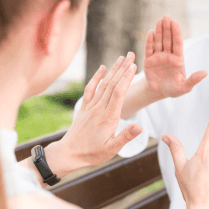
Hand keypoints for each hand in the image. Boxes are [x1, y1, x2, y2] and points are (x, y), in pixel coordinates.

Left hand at [61, 53, 141, 168]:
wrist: (68, 154)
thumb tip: (140, 127)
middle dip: (123, 68)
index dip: (127, 78)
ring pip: (103, 84)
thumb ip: (125, 136)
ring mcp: (91, 106)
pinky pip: (90, 89)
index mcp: (108, 117)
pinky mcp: (85, 107)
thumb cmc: (92, 154)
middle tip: (131, 55)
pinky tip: (102, 68)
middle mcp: (99, 108)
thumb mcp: (111, 149)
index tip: (134, 66)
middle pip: (113, 84)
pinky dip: (96, 77)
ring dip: (113, 70)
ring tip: (121, 58)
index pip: (119, 93)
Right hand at [144, 14, 206, 97]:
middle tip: (166, 16)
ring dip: (159, 31)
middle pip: (168, 39)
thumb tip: (205, 73)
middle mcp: (168, 56)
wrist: (159, 93)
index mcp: (178, 59)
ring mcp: (158, 57)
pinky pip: (149, 49)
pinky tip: (150, 32)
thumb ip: (193, 80)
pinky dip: (149, 41)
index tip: (175, 22)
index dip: (176, 33)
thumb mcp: (185, 87)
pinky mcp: (148, 61)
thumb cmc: (174, 90)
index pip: (178, 43)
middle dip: (167, 28)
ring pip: (158, 42)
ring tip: (159, 20)